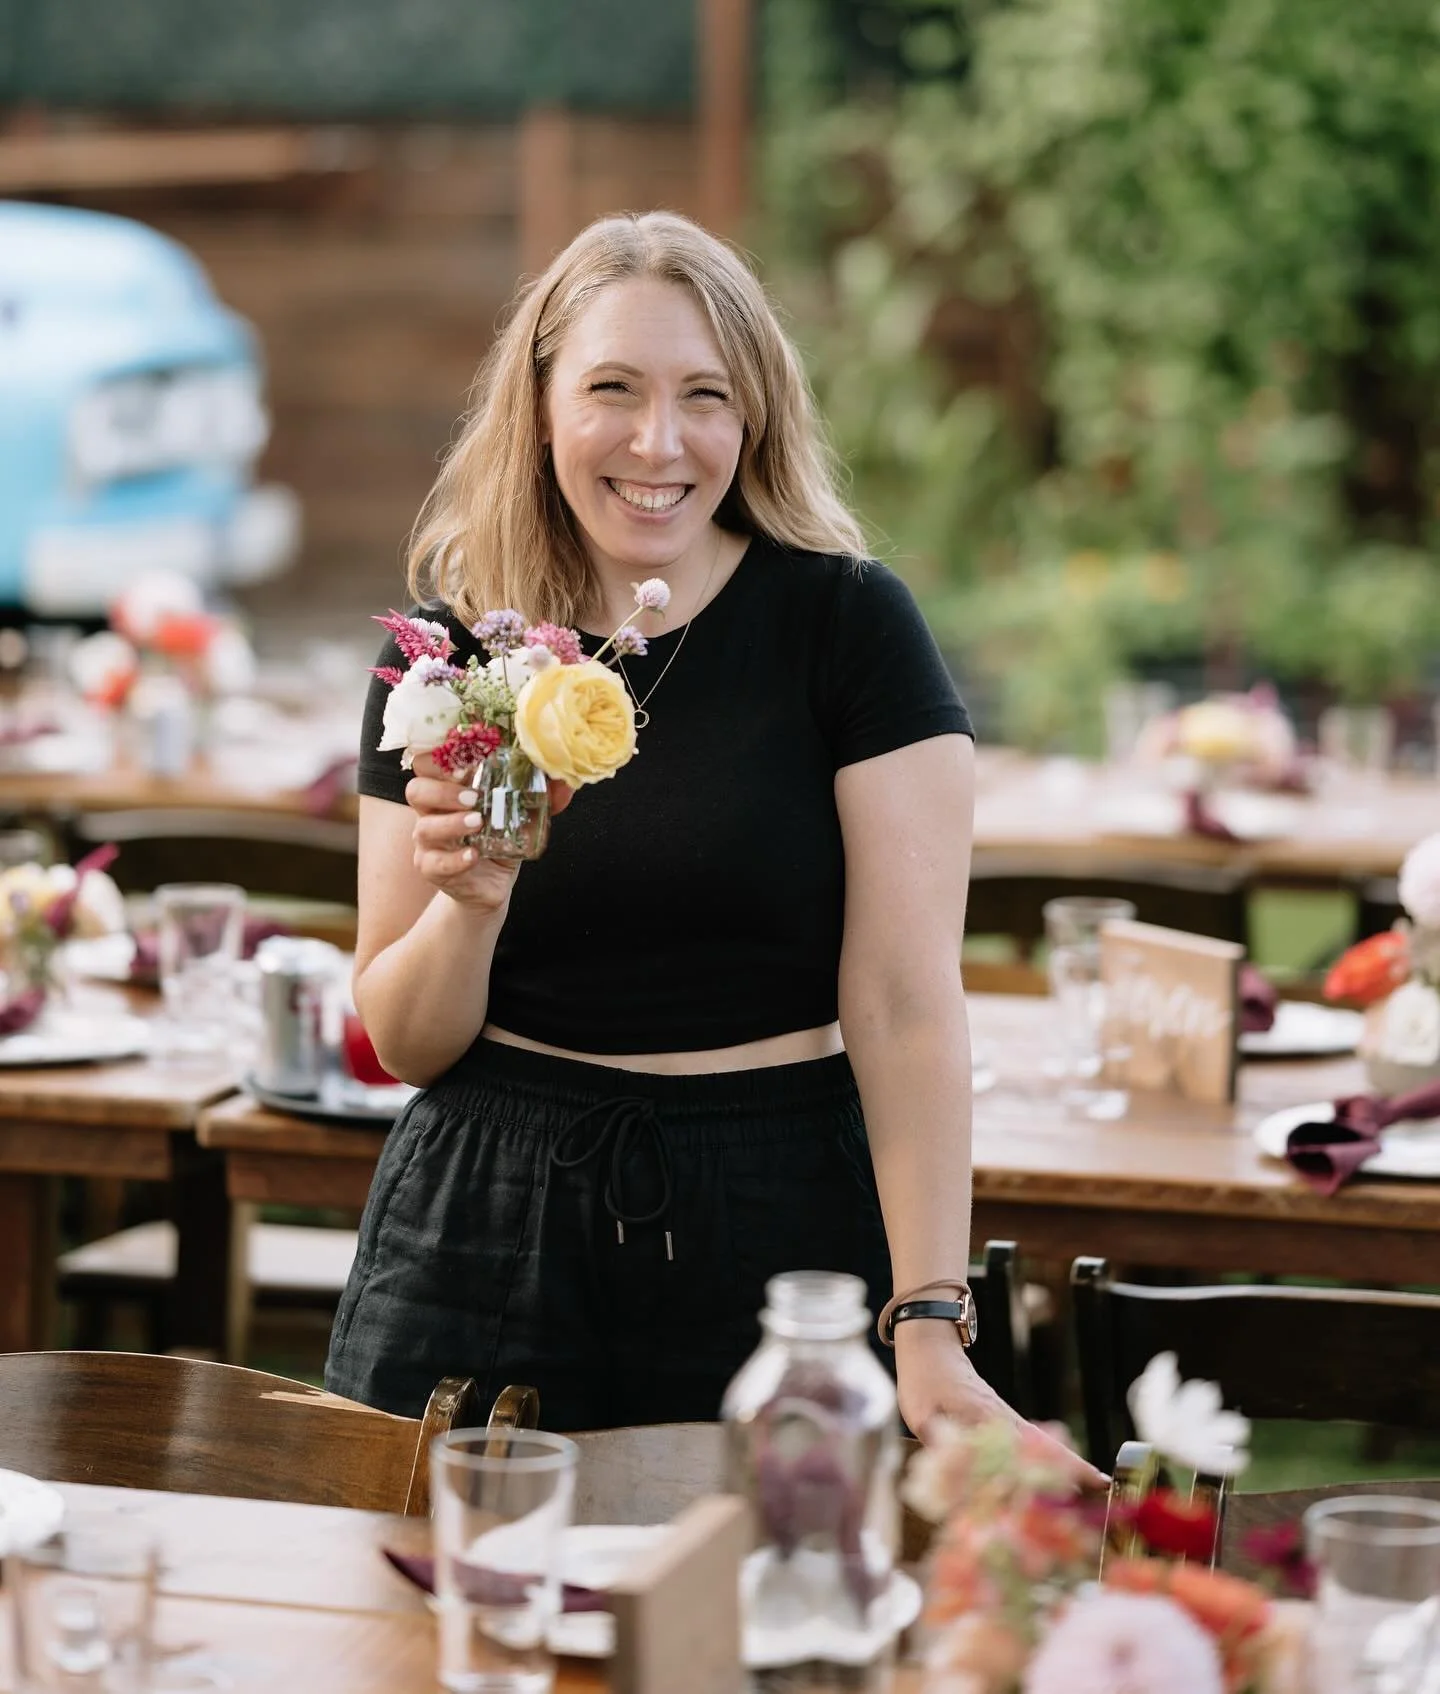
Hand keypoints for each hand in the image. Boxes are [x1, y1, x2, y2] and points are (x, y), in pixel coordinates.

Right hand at [405, 751, 573, 911]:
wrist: (492, 885)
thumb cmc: (500, 841)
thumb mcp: (520, 816)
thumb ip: (540, 797)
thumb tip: (565, 781)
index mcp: (448, 789)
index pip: (428, 763)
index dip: (440, 757)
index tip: (466, 759)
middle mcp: (432, 812)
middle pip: (416, 789)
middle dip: (443, 790)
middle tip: (474, 797)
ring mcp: (428, 842)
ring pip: (424, 827)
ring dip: (451, 823)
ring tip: (478, 823)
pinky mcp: (432, 868)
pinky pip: (435, 863)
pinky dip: (455, 859)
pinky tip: (473, 855)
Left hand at [894, 1320, 1106, 1489]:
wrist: (930, 1344)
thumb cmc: (924, 1380)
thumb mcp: (925, 1415)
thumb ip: (943, 1445)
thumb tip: (958, 1474)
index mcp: (989, 1420)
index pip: (1033, 1450)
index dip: (1063, 1467)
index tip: (1095, 1482)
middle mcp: (1004, 1419)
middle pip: (1048, 1447)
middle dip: (1075, 1469)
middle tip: (1105, 1491)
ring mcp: (1003, 1416)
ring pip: (1041, 1442)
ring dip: (1064, 1462)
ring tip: (1089, 1486)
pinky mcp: (997, 1414)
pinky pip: (1028, 1438)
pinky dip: (1045, 1453)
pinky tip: (1051, 1466)